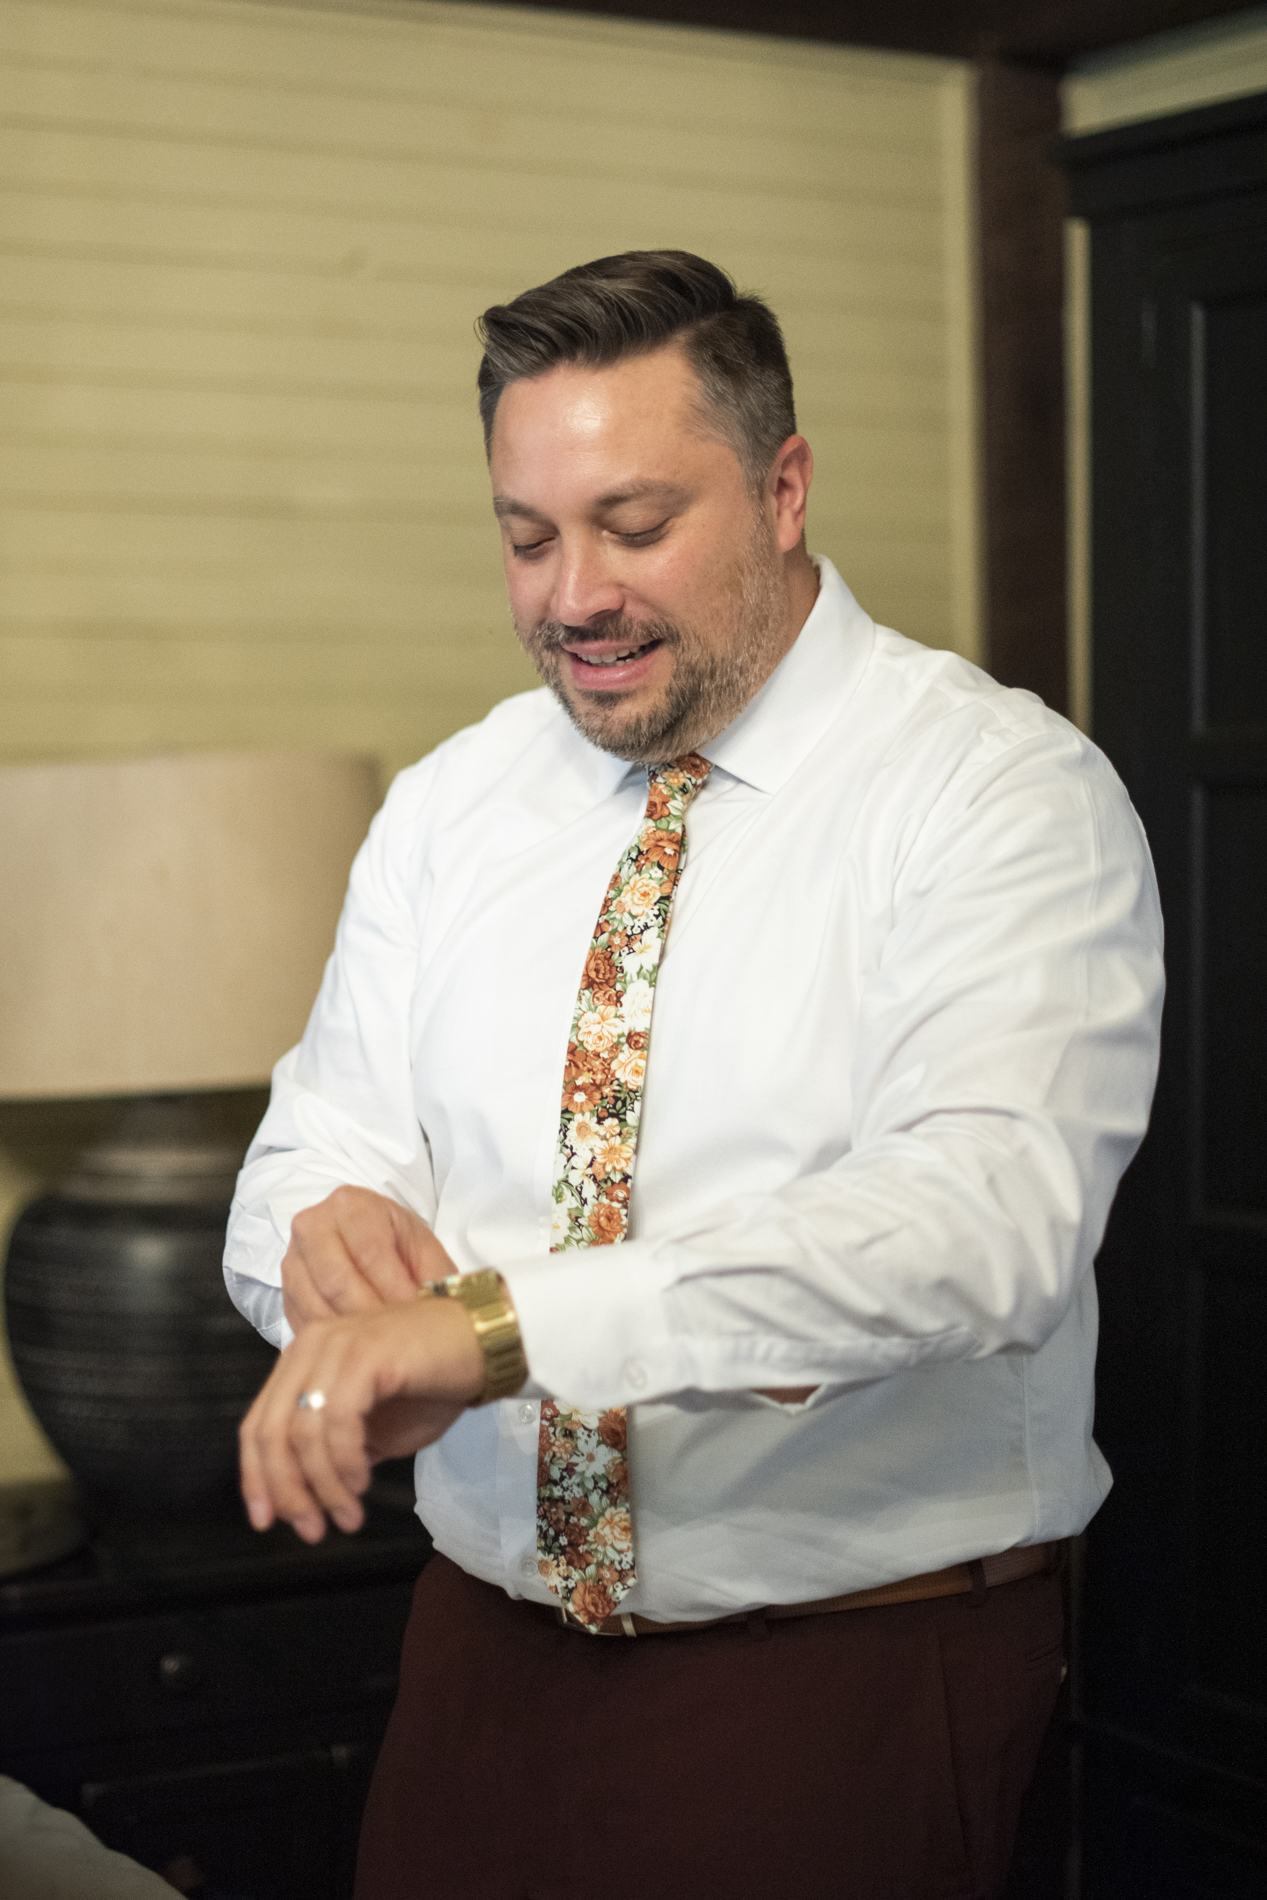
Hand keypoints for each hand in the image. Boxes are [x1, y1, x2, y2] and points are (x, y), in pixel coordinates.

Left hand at [239, 1294, 483, 1543]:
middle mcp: (312, 1346)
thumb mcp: (375, 1428)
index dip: (256, 1478)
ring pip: (302, 1433)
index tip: (265, 1521)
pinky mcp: (366, 1353)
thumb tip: (304, 1498)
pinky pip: (338, 1420)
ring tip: (349, 1514)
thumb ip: (334, 1452)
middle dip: (288, 1492)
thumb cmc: (434, 1383)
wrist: (487, 1345)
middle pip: (270, 1432)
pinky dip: (344, 1461)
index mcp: (305, 1360)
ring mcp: (337, 1345)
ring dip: (323, 1486)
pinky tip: (363, 1481)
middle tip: (313, 1530)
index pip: (257, 1425)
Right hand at [281, 1186, 453, 1334]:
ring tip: (384, 1351)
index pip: (369, 1251)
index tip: (414, 1316)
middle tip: (400, 1341)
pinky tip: (359, 1353)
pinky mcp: (287, 1294)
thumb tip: (438, 1313)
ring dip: (352, 1335)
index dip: (394, 1288)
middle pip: (336, 1281)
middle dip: (372, 1317)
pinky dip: (334, 1344)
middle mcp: (314, 1226)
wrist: (370, 1244)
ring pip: (318, 1307)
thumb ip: (434, 1278)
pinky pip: (306, 1325)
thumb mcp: (425, 1252)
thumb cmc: (400, 1247)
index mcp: (351, 1205)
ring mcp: (293, 1261)